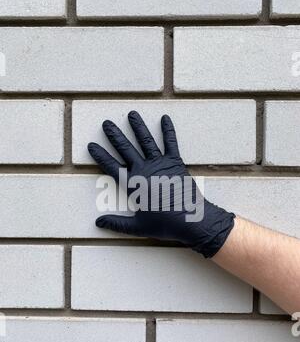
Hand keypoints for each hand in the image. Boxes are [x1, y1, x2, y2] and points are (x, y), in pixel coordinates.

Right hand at [88, 111, 234, 257]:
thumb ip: (116, 224)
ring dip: (138, 127)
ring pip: (145, 141)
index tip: (91, 145)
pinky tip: (165, 118)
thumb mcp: (137, 227)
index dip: (101, 156)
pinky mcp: (175, 163)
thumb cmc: (164, 225)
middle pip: (126, 149)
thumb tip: (98, 223)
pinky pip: (170, 143)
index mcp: (133, 185)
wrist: (191, 220)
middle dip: (115, 135)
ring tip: (131, 114)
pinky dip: (168, 130)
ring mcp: (160, 164)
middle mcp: (144, 170)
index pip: (112, 167)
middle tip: (106, 123)